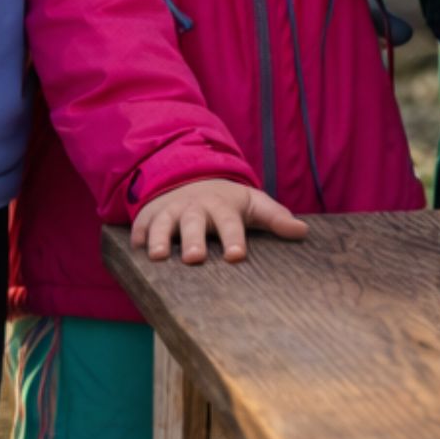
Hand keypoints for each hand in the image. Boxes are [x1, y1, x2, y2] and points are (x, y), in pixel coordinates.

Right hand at [131, 179, 307, 263]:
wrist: (190, 180)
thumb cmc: (227, 202)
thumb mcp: (252, 204)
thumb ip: (276, 217)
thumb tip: (304, 231)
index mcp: (223, 207)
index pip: (231, 223)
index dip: (234, 239)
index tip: (236, 256)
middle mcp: (196, 208)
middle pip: (195, 223)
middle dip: (194, 240)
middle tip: (196, 258)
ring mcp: (171, 211)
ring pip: (164, 224)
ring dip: (161, 239)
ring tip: (159, 257)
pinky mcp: (150, 217)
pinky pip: (140, 226)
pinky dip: (137, 237)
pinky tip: (135, 251)